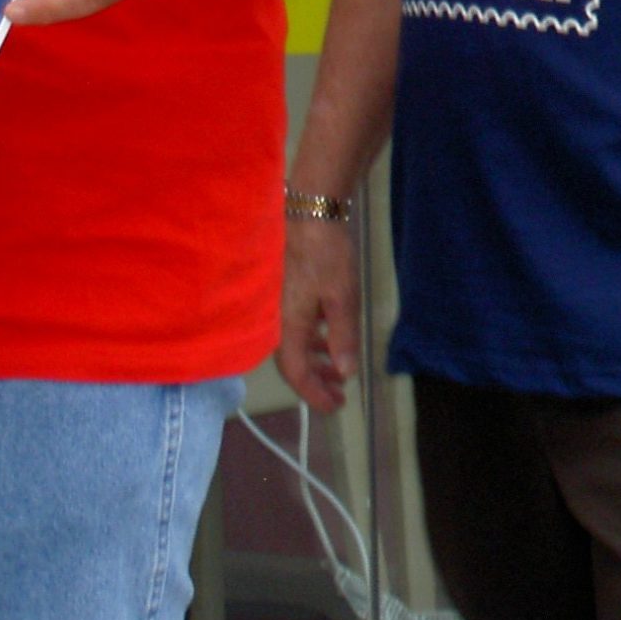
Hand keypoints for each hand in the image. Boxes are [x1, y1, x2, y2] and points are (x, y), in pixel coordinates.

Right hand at [276, 215, 361, 414]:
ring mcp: (277, 308)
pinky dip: (313, 340)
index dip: (315, 394)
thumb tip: (345, 374)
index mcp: (286, 327)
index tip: (336, 406)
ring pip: (295, 346)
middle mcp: (275, 322)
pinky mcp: (283, 294)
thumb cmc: (326, 256)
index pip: (296, 374)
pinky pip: (295, 329)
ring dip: (317, 361)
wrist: (308, 213)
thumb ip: (343, 336)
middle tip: (340, 395)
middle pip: (293, 364)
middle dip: (317, 382)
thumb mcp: (343, 298)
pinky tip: (329, 337)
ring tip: (338, 370)